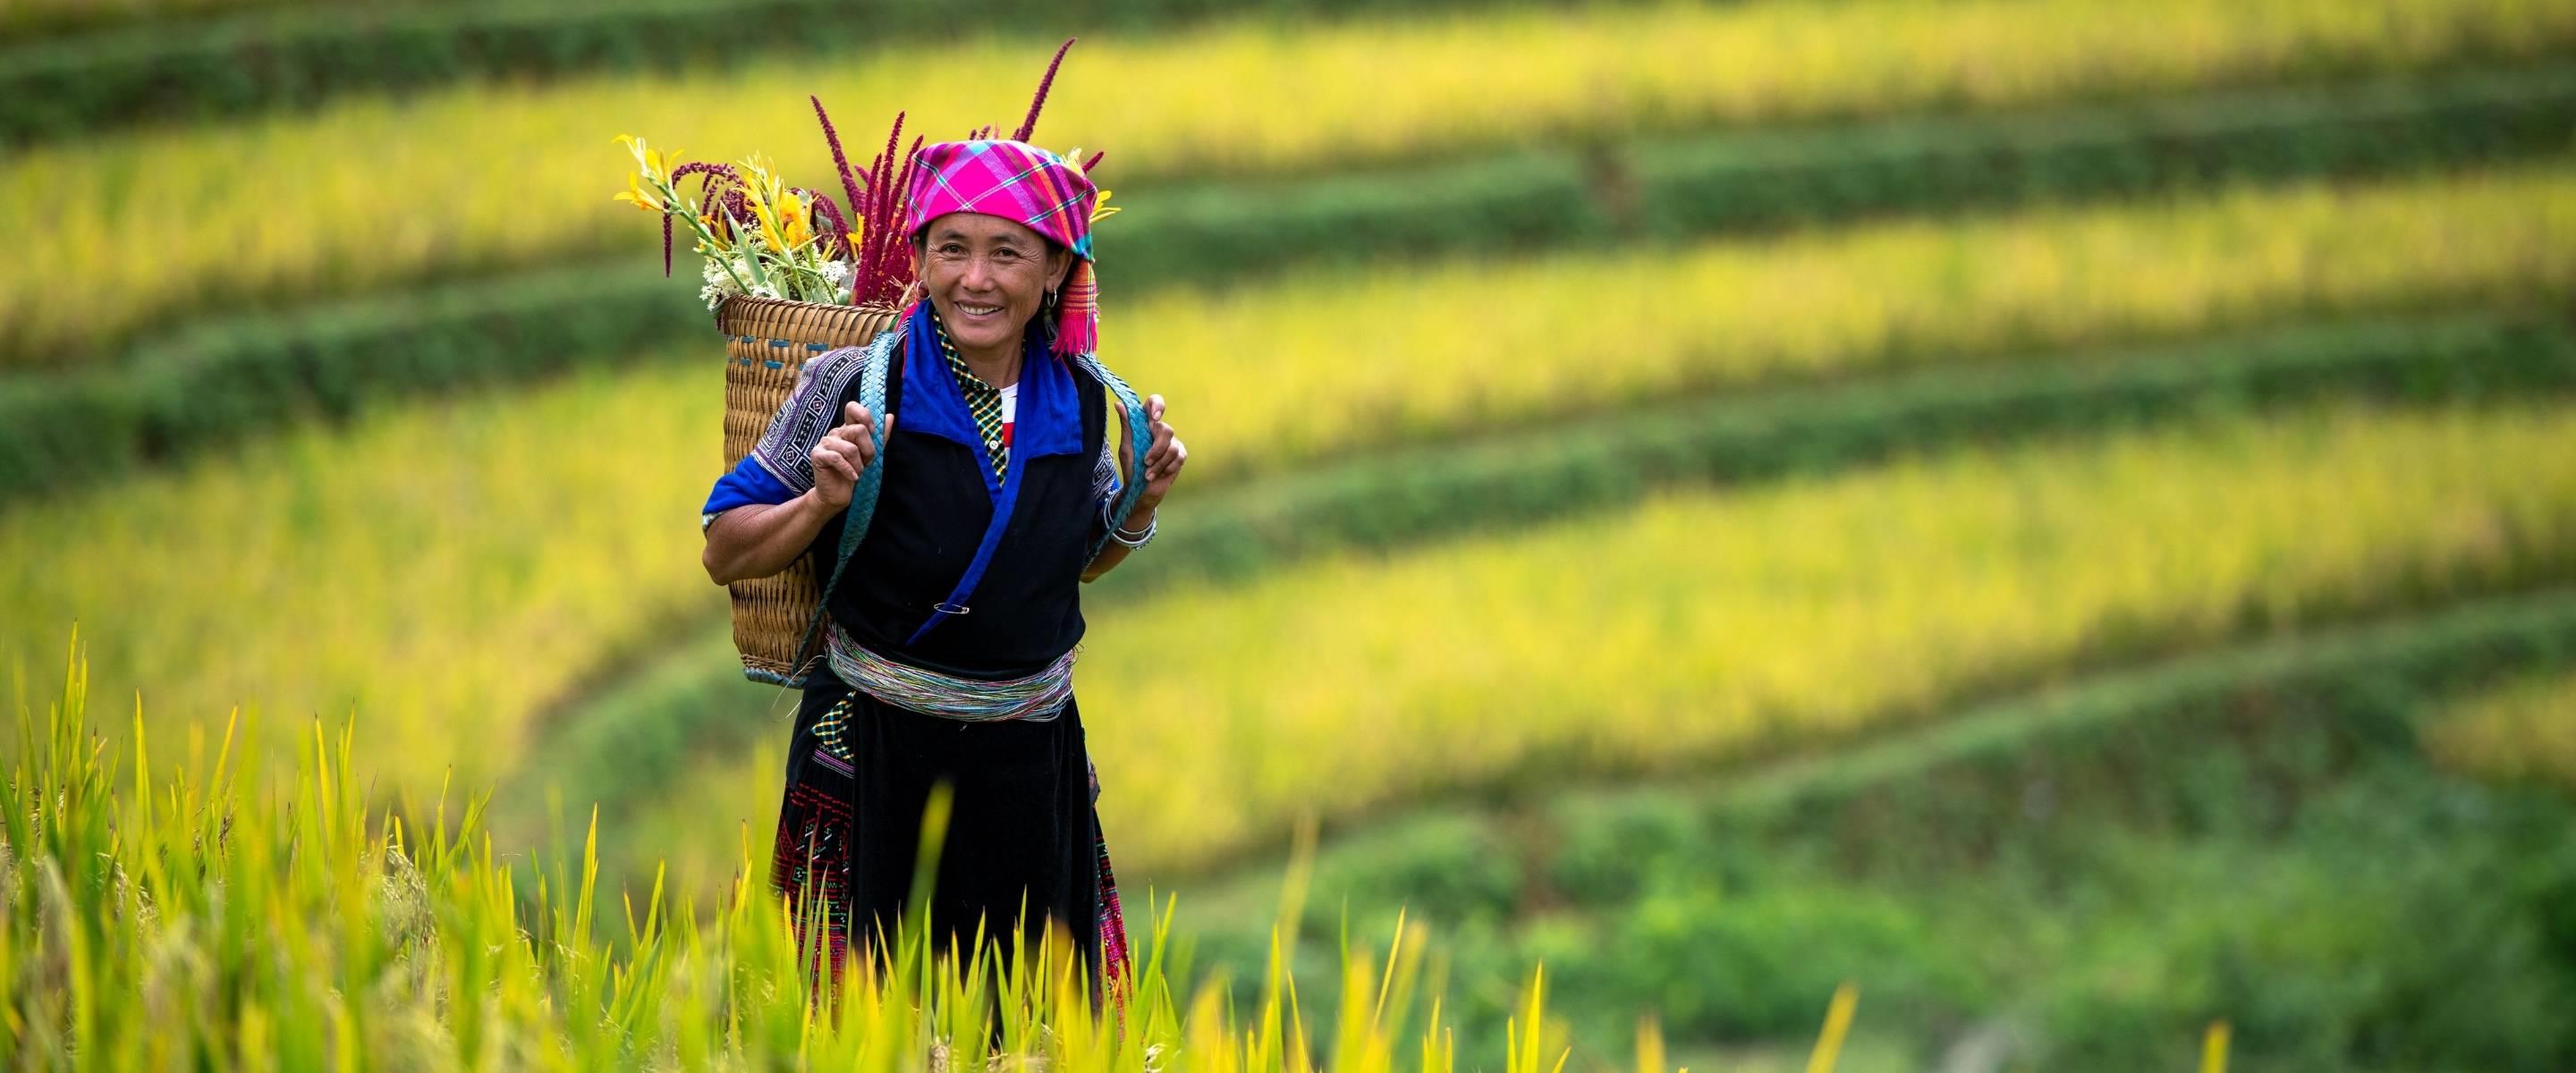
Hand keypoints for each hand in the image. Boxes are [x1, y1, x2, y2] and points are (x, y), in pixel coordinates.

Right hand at [809, 402, 886, 509]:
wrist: (838, 494)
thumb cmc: (854, 472)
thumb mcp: (870, 454)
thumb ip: (880, 436)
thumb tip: (890, 416)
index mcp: (847, 429)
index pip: (852, 407)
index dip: (865, 417)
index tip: (872, 433)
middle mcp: (836, 432)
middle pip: (858, 430)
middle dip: (869, 450)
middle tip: (867, 463)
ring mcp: (825, 443)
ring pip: (850, 448)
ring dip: (858, 465)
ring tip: (857, 472)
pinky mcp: (818, 455)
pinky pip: (837, 458)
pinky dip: (849, 470)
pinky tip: (853, 477)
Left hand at [1126, 394, 1185, 511]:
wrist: (1140, 491)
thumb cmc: (1132, 467)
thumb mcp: (1126, 447)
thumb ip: (1127, 426)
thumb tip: (1119, 404)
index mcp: (1146, 424)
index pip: (1154, 403)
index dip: (1157, 405)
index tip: (1154, 419)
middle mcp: (1160, 430)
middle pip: (1166, 430)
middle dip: (1156, 449)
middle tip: (1145, 462)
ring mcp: (1172, 442)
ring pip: (1172, 447)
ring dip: (1158, 464)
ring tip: (1148, 474)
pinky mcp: (1180, 455)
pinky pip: (1178, 458)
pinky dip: (1166, 469)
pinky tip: (1157, 475)